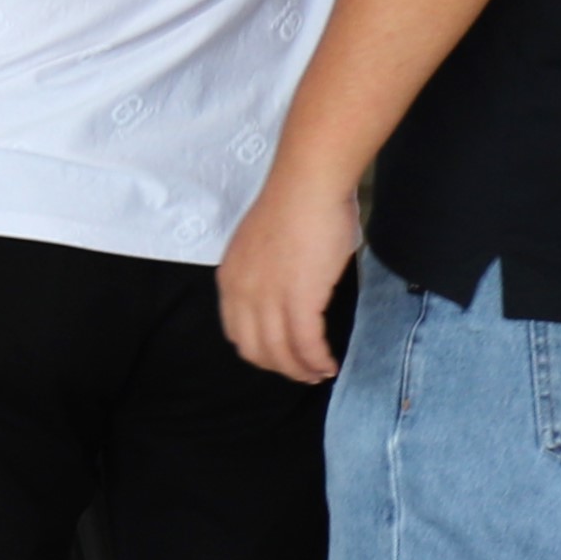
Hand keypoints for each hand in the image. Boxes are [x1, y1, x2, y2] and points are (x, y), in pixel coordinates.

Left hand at [218, 175, 356, 383]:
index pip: (236, 332)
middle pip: (255, 349)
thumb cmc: (295, 207)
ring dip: (303, 370)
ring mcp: (268, 297)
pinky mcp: (299, 299)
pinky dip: (318, 360)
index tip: (282, 357)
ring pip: (281, 352)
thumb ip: (265, 274)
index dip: (260, 352)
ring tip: (321, 373)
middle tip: (305, 374)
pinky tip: (330, 363)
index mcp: (230, 279)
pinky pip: (306, 344)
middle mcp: (241, 292)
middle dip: (281, 367)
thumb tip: (286, 293)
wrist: (307, 185)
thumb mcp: (262, 247)